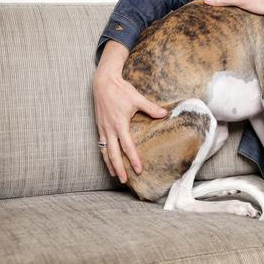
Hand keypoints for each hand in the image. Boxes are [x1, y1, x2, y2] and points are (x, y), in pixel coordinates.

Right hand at [93, 41, 166, 182]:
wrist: (102, 82)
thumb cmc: (121, 90)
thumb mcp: (137, 98)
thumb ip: (151, 108)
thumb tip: (165, 114)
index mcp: (120, 124)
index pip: (127, 146)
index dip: (133, 159)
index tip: (139, 170)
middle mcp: (109, 129)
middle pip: (113, 154)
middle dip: (119, 168)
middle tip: (124, 180)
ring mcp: (102, 128)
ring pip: (104, 151)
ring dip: (109, 164)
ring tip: (114, 175)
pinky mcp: (99, 126)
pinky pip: (100, 144)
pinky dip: (103, 154)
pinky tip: (107, 159)